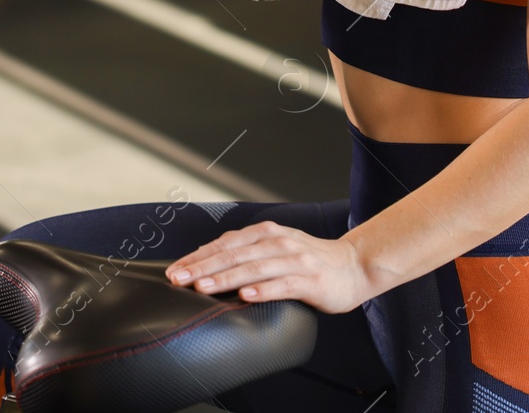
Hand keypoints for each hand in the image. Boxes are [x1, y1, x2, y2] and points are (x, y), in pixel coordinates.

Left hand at [164, 221, 368, 314]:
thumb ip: (247, 253)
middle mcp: (277, 242)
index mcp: (265, 233)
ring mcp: (295, 260)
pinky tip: (245, 296)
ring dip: (225, 277)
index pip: (224, 243)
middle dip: (202, 267)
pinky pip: (283, 284)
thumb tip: (207, 263)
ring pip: (254, 268)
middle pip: (233, 254)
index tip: (174, 270)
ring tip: (203, 287)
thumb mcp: (275, 248)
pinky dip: (263, 290)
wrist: (354, 266)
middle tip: (178, 279)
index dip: (197, 256)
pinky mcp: (310, 280)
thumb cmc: (308, 261)